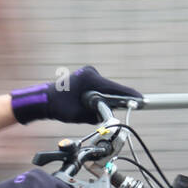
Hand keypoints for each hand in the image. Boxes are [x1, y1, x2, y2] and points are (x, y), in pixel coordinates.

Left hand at [10, 66, 143, 124]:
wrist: (45, 100)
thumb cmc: (59, 107)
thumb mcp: (81, 115)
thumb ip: (98, 113)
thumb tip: (110, 114)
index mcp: (90, 79)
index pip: (115, 89)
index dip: (129, 96)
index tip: (142, 101)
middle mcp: (91, 72)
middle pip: (112, 88)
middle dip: (120, 99)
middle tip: (133, 107)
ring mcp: (88, 73)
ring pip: (106, 88)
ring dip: (109, 99)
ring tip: (109, 109)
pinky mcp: (86, 77)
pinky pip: (100, 88)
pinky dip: (102, 96)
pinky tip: (100, 105)